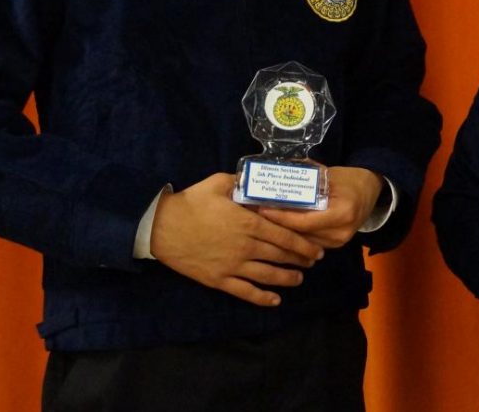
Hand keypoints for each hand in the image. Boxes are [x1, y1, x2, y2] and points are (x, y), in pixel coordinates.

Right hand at [150, 173, 323, 307]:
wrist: (162, 228)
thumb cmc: (192, 202)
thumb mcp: (219, 183)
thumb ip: (242, 181)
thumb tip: (257, 177)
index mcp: (249, 222)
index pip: (285, 234)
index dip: (303, 242)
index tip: (316, 246)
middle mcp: (246, 246)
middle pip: (280, 255)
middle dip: (301, 259)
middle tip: (314, 261)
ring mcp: (233, 265)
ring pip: (268, 275)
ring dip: (287, 278)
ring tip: (300, 279)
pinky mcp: (219, 280)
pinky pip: (245, 292)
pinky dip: (262, 298)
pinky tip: (275, 301)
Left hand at [258, 166, 384, 248]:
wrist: (371, 190)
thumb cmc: (350, 179)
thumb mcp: (329, 173)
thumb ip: (306, 175)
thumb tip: (278, 170)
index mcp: (342, 213)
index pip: (303, 221)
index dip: (281, 217)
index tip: (262, 209)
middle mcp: (341, 232)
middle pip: (301, 234)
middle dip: (277, 225)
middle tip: (255, 215)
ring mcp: (339, 242)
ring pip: (303, 241)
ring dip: (283, 232)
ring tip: (262, 222)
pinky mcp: (335, 245)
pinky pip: (310, 242)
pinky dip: (294, 235)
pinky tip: (278, 228)